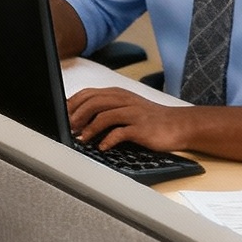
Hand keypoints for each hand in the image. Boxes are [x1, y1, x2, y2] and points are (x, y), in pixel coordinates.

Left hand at [66, 87, 194, 155]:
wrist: (179, 125)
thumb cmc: (150, 119)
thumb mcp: (127, 107)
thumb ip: (106, 107)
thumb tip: (78, 117)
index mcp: (118, 94)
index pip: (88, 93)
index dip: (72, 104)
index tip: (63, 116)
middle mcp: (125, 101)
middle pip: (93, 103)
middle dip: (77, 116)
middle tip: (69, 129)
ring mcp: (133, 113)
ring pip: (104, 116)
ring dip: (89, 129)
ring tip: (82, 139)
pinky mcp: (141, 128)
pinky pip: (120, 133)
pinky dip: (107, 140)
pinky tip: (102, 147)